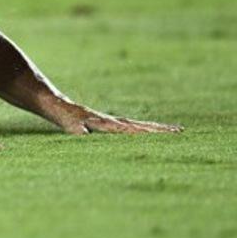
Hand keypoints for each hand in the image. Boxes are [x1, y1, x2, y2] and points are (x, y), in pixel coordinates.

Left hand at [59, 106, 182, 134]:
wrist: (55, 104)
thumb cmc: (63, 118)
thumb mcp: (69, 127)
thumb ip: (78, 131)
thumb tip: (86, 134)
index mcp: (107, 123)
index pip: (133, 129)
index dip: (150, 132)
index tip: (167, 133)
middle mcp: (112, 120)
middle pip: (140, 125)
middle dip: (160, 129)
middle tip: (181, 131)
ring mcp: (110, 120)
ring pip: (136, 125)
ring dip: (153, 128)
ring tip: (172, 130)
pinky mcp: (105, 122)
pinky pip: (127, 126)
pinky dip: (140, 129)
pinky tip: (145, 132)